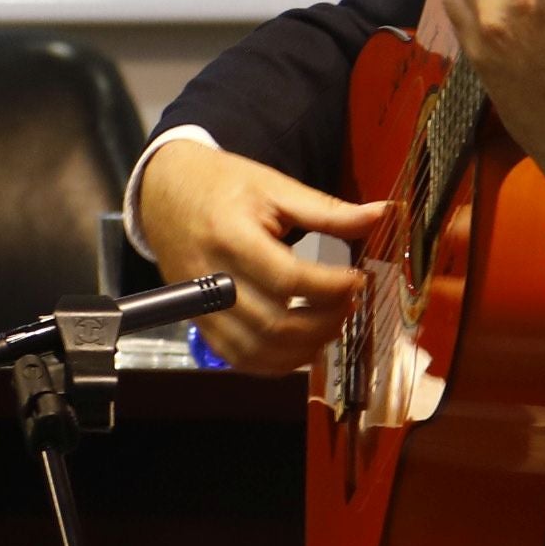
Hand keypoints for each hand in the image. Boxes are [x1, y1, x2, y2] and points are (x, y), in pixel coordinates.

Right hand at [131, 140, 382, 371]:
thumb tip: (380, 216)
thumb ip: (327, 210)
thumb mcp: (274, 186)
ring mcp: (200, 304)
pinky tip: (300, 343)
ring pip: (257, 349)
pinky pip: (238, 358)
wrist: (164, 191)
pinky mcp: (198, 321)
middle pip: (274, 322)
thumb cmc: (220, 184)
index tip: (357, 278)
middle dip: (325, 320)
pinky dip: (275, 362)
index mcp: (229, 235)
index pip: (287, 278)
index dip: (331, 287)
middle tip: (349, 302)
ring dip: (304, 346)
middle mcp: (210, 276)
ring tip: (330, 323)